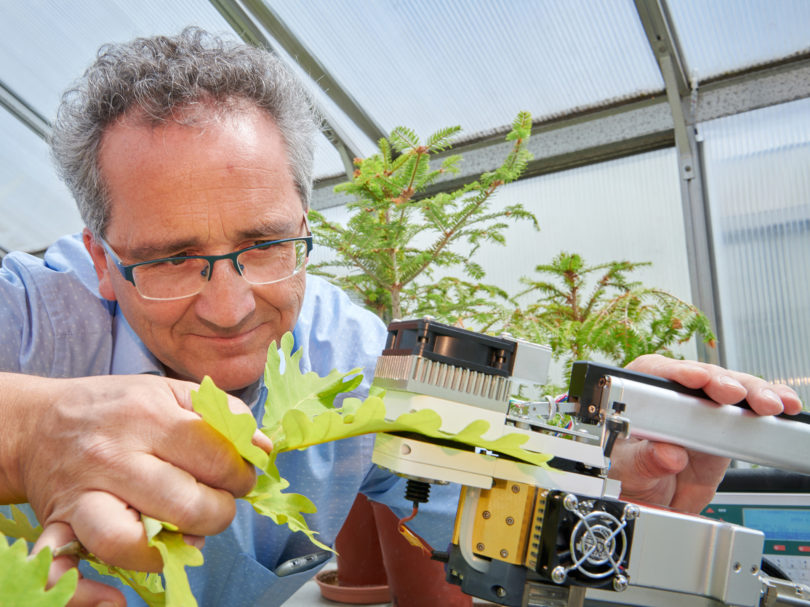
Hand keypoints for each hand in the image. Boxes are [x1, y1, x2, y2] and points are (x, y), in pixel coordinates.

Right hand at [9, 374, 270, 573]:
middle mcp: (113, 455)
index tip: (241, 478)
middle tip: (218, 506)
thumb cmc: (116, 408)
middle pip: (183, 503)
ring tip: (186, 539)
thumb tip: (262, 448)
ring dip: (170, 551)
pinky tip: (114, 597)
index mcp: (147, 415)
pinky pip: (62, 570)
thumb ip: (222, 412)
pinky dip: (87, 593)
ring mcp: (82, 493)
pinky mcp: (57, 525)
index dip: (241, 474)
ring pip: (128, 540)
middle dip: (217, 513)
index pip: (214, 456)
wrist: (40, 423)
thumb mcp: (170, 391)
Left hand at [608, 354, 801, 512]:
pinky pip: (751, 408)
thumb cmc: (630, 474)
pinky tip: (784, 405)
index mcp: (640, 395)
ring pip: (731, 387)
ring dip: (752, 393)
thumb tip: (667, 454)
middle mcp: (674, 394)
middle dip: (720, 382)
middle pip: (700, 375)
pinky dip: (770, 403)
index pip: (657, 372)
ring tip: (767, 403)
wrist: (652, 499)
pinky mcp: (727, 425)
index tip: (695, 379)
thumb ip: (645, 460)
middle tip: (732, 393)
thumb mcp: (628, 469)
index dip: (677, 373)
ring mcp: (703, 408)